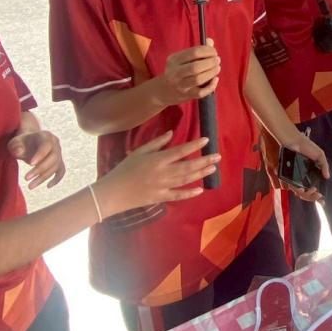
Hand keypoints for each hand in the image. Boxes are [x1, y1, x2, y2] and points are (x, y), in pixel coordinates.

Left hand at [8, 129, 65, 189]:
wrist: (29, 142)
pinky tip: (48, 186)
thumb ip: (15, 146)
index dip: (40, 154)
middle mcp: (55, 144)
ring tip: (30, 186)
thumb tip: (19, 152)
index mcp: (46, 136)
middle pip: (53, 157)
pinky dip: (56, 179)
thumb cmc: (21, 142)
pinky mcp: (58, 162)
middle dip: (40, 169)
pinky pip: (61, 171)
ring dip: (43, 177)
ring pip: (55, 166)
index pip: (46, 145)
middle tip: (26, 178)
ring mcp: (58, 153)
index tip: (30, 164)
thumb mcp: (15, 142)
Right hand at [94, 132, 218, 216]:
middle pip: (188, 166)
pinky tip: (201, 190)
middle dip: (205, 161)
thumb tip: (172, 133)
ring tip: (213, 168)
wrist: (113, 192)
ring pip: (186, 180)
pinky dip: (190, 193)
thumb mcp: (139, 151)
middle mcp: (163, 173)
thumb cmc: (125, 169)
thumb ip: (156, 142)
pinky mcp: (161, 198)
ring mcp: (163, 187)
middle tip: (218, 156)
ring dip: (201, 174)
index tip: (207, 139)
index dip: (195, 145)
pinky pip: (178, 195)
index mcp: (158, 160)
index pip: (181, 151)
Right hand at [154, 39, 220, 106]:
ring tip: (217, 68)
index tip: (214, 52)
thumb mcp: (181, 59)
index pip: (194, 52)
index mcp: (174, 59)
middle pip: (196, 67)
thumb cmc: (176, 71)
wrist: (162, 90)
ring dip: (211, 73)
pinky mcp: (186, 95)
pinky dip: (211, 86)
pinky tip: (215, 79)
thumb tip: (210, 41)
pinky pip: (200, 92)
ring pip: (198, 79)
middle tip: (217, 60)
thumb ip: (196, 50)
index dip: (207, 51)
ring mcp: (180, 85)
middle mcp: (175, 72)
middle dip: (210, 62)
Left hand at [279, 134, 329, 201]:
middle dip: (313, 197)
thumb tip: (327, 176)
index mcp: (310, 174)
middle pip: (307, 194)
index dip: (316, 195)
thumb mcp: (319, 155)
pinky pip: (293, 187)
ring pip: (300, 193)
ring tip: (314, 191)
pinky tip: (304, 189)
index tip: (322, 199)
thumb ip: (324, 165)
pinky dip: (299, 190)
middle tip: (319, 195)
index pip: (313, 188)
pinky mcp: (289, 176)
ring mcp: (295, 178)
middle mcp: (302, 178)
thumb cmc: (306, 146)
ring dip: (307, 196)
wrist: (295, 141)